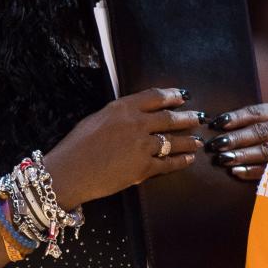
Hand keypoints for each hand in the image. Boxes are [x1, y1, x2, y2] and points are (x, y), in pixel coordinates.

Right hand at [44, 87, 204, 207]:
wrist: (69, 172)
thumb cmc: (76, 146)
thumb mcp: (96, 119)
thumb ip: (118, 115)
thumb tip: (132, 115)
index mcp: (122, 108)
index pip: (155, 97)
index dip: (172, 96)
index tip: (183, 96)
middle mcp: (136, 124)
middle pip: (169, 118)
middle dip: (186, 118)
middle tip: (198, 117)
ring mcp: (142, 146)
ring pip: (173, 141)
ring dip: (188, 140)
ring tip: (198, 141)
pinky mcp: (144, 168)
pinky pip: (168, 163)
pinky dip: (181, 161)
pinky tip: (189, 159)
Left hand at [204, 102, 267, 180]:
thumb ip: (249, 121)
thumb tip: (218, 125)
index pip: (256, 112)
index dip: (237, 117)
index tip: (218, 123)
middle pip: (261, 131)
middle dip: (237, 138)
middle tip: (216, 144)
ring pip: (265, 151)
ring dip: (242, 155)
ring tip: (223, 158)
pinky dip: (251, 171)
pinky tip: (236, 171)